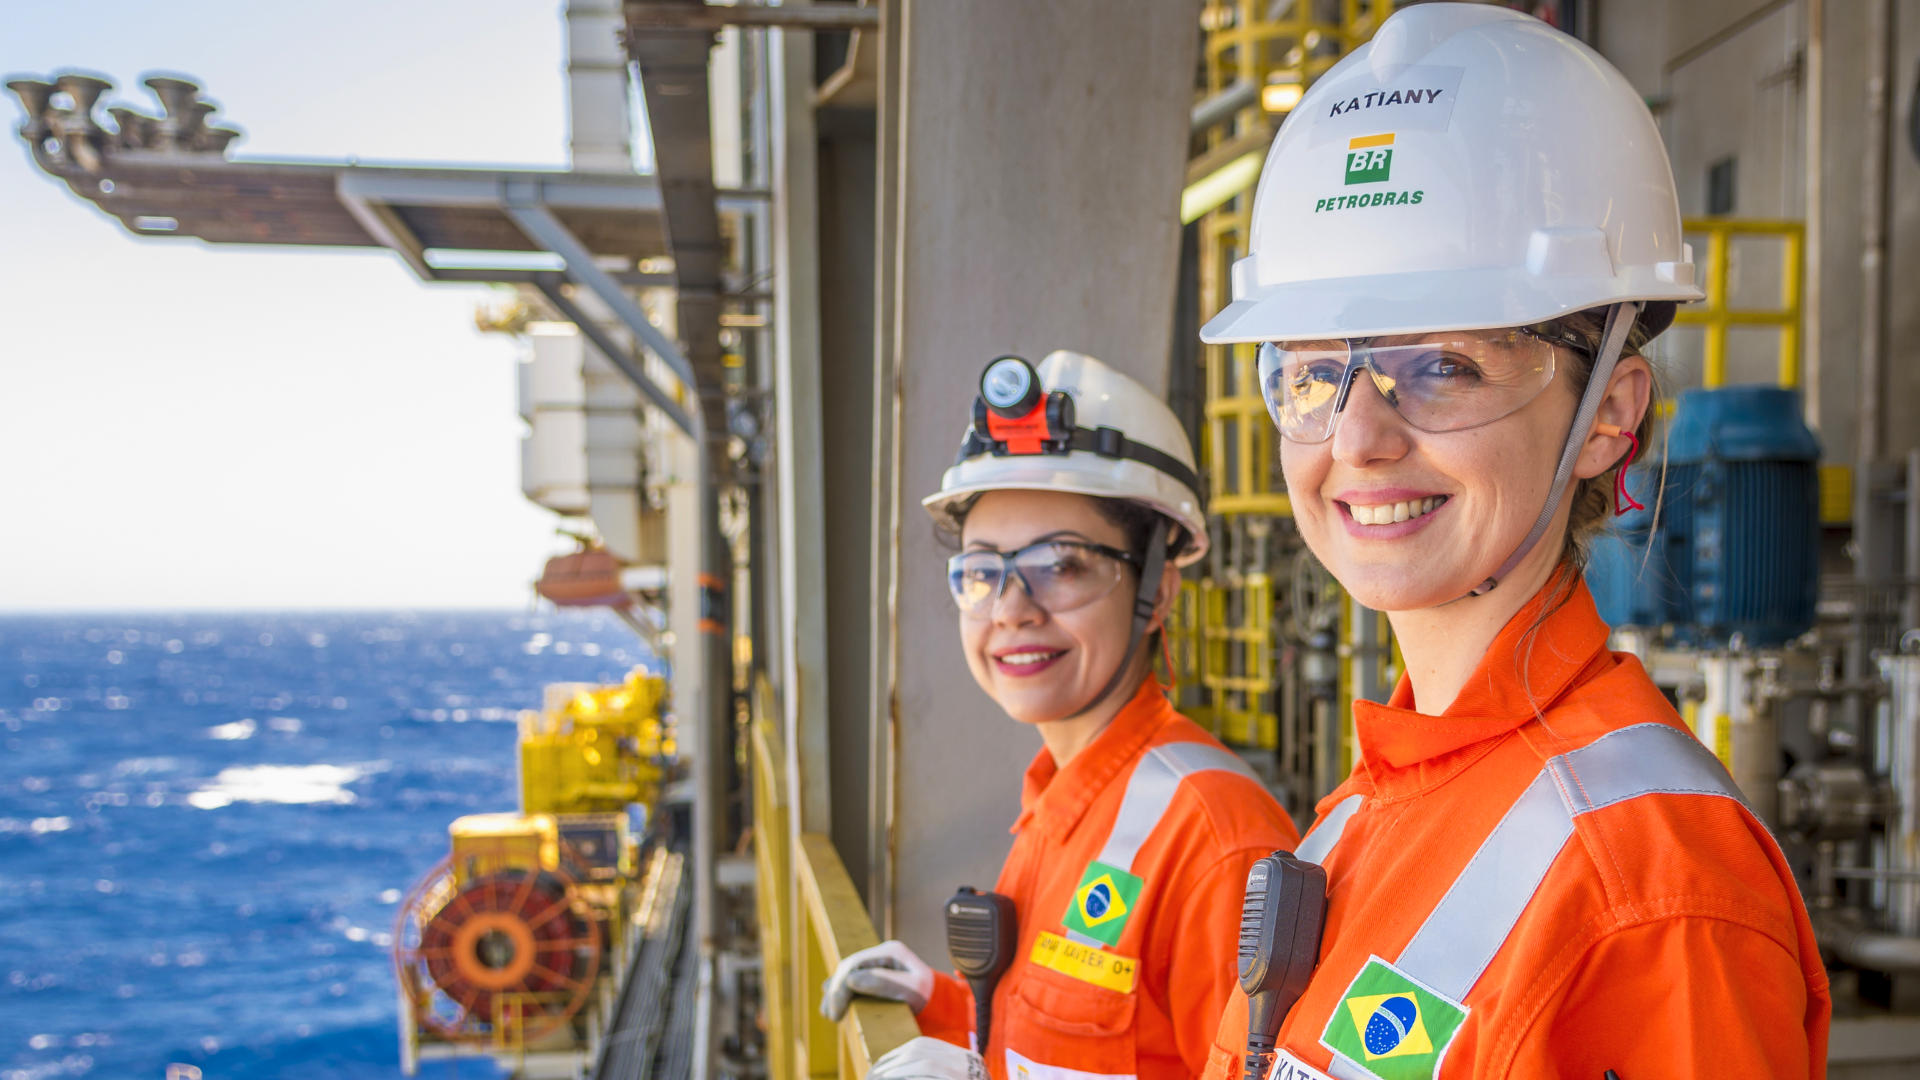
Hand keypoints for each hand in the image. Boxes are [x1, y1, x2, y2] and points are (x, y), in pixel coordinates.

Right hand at [820, 940, 934, 1020]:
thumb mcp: (911, 989)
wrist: (939, 998)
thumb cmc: (928, 994)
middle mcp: (882, 952)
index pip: (855, 964)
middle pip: (848, 967)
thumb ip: (883, 982)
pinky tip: (832, 1002)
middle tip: (832, 1015)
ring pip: (847, 973)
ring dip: (835, 991)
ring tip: (829, 1013)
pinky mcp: (876, 971)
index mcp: (891, 951)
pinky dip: (841, 991)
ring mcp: (878, 960)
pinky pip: (852, 978)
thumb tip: (851, 981)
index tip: (836, 1011)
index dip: (841, 987)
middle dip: (836, 991)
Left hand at [866, 1037, 987, 1079]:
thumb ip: (936, 1071)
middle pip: (922, 1050)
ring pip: (926, 1063)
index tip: (884, 1061)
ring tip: (882, 1076)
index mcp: (966, 1059)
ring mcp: (966, 1072)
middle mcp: (968, 1063)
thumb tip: (903, 1067)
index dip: (901, 1052)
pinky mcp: (960, 1078)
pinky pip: (932, 1072)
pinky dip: (913, 1076)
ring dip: (900, 1069)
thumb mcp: (954, 1077)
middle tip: (877, 1069)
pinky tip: (897, 1079)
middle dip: (896, 1060)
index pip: (925, 1045)